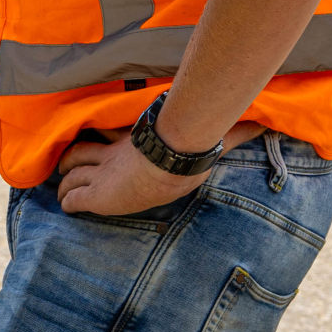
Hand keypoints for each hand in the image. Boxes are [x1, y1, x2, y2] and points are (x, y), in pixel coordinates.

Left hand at [54, 122, 261, 218]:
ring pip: (71, 174)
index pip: (107, 141)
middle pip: (82, 154)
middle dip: (72, 162)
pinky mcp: (97, 195)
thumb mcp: (213, 136)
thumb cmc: (189, 146)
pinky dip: (68, 202)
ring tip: (61, 189)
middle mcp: (114, 157)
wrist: (173, 157)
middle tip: (65, 170)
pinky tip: (66, 208)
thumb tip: (269, 123)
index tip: (92, 149)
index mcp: (133, 144)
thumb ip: (237, 131)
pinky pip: (74, 199)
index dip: (96, 145)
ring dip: (65, 181)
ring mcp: (103, 175)